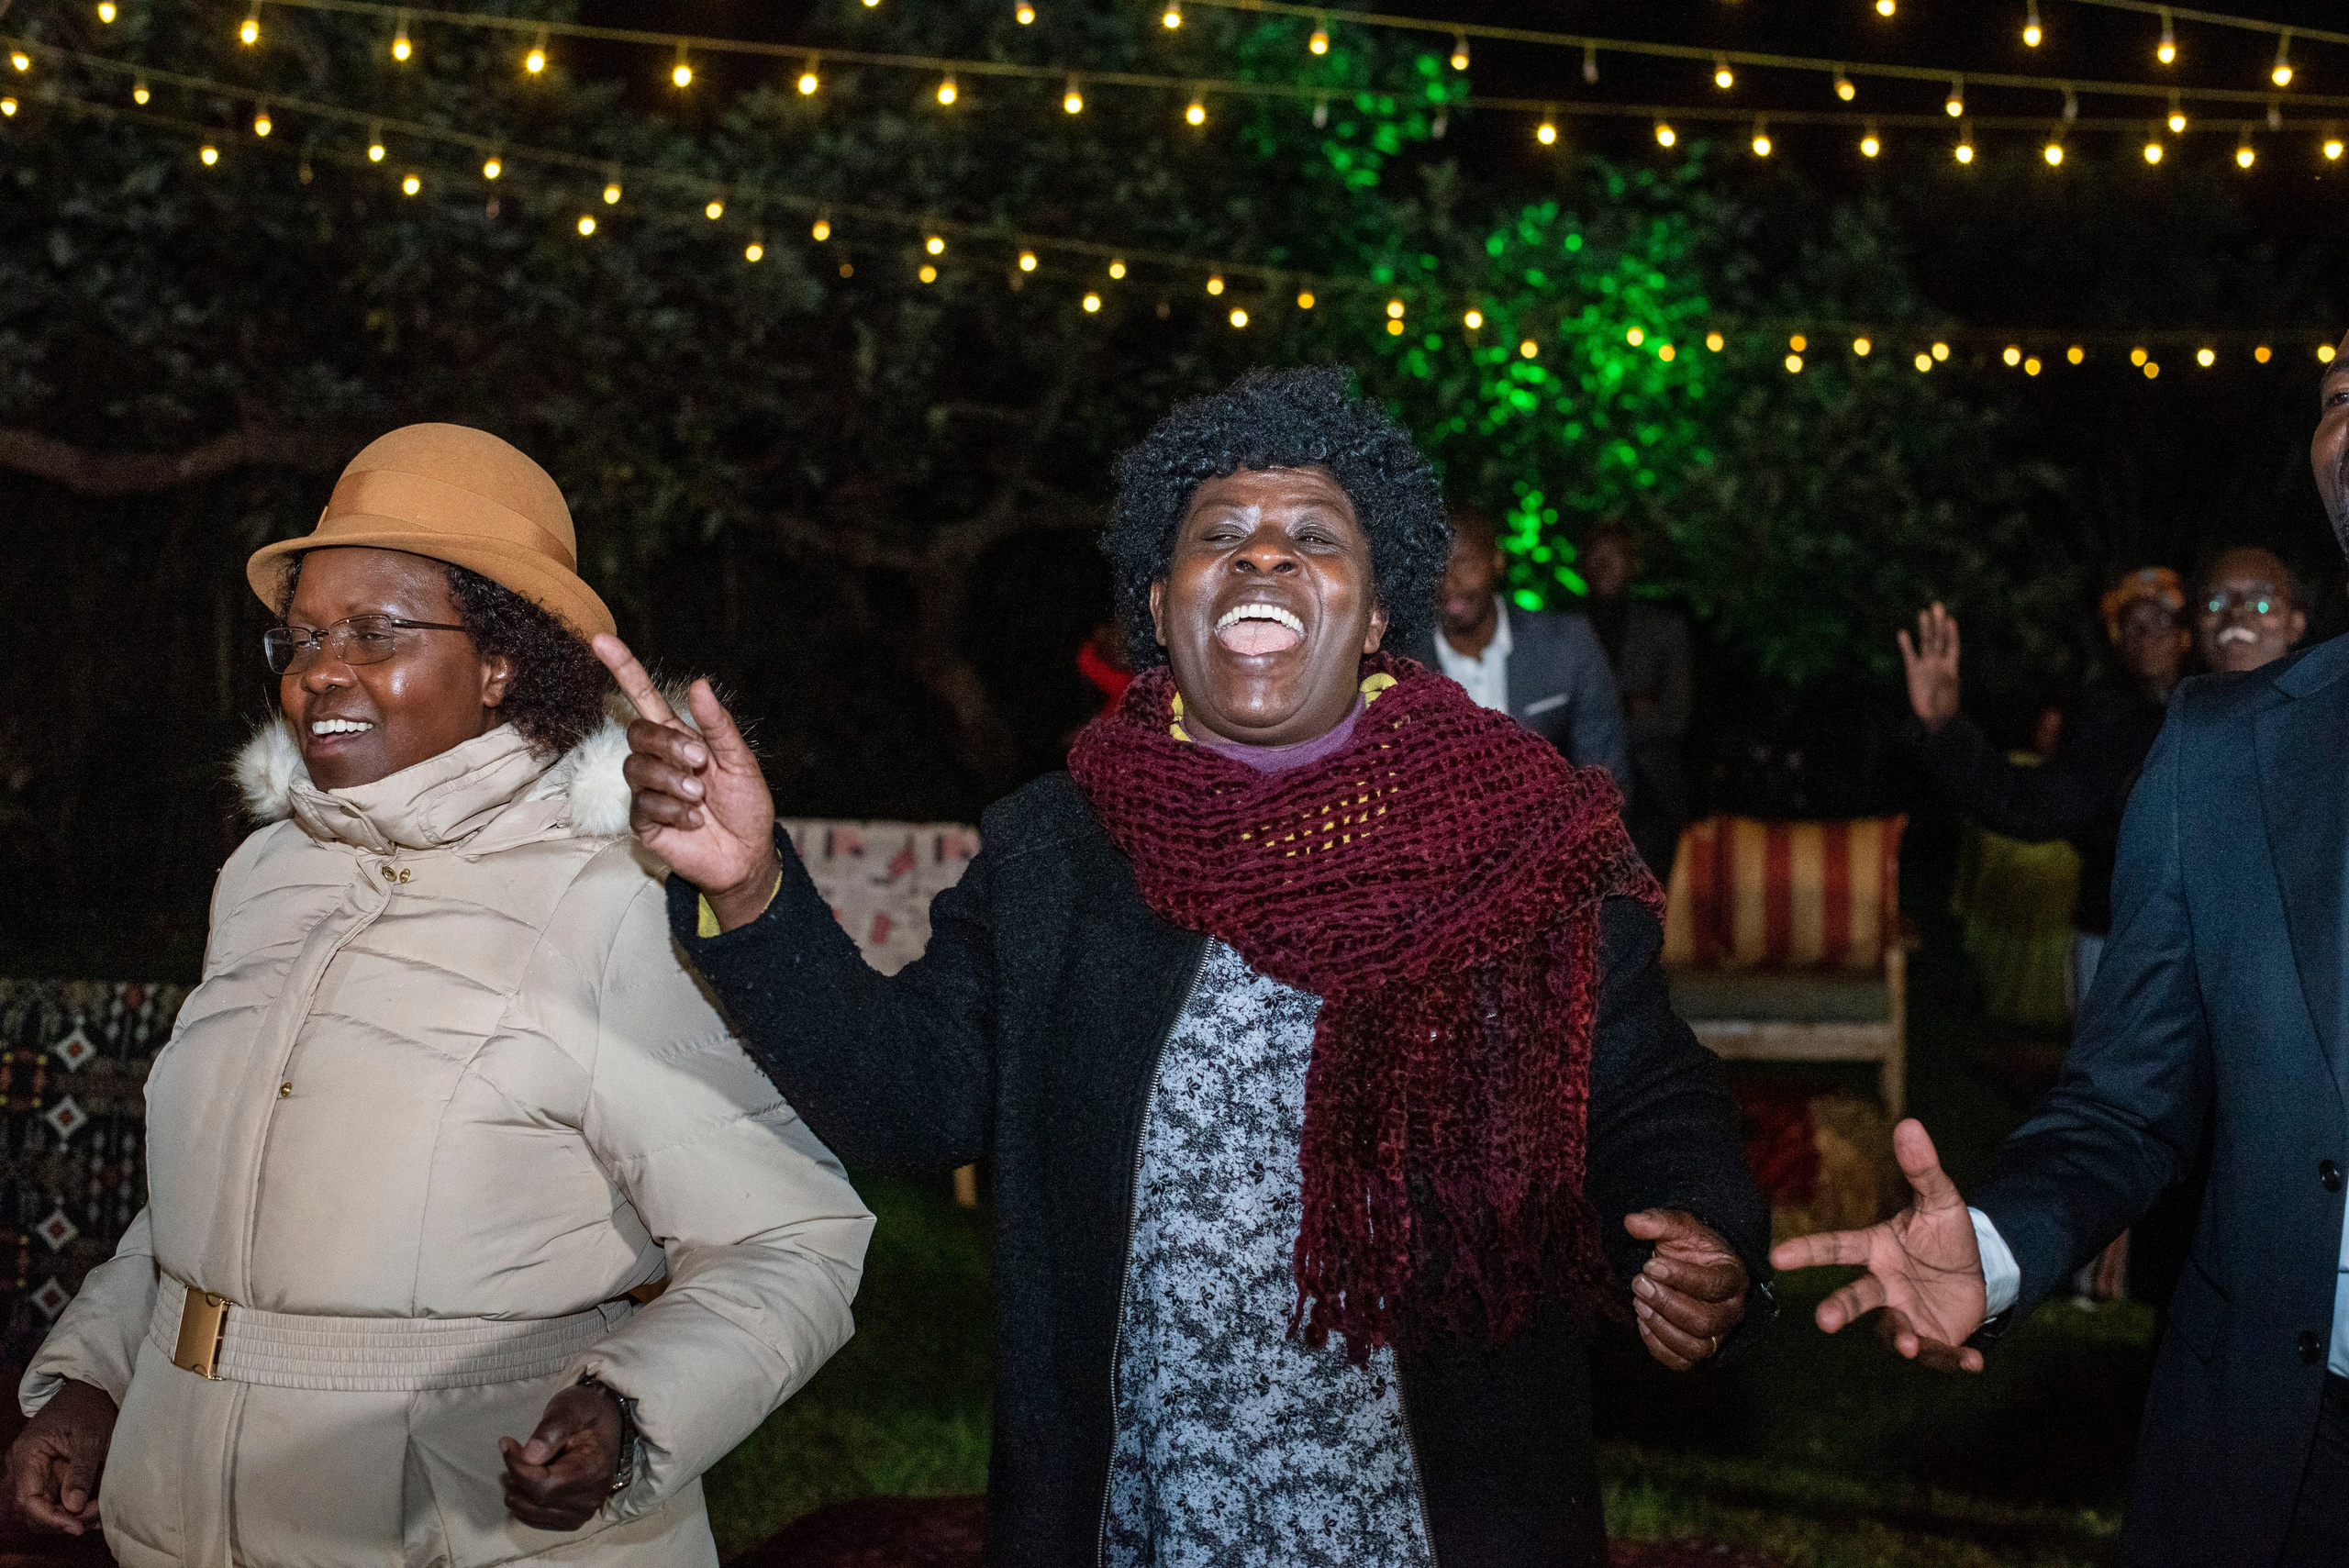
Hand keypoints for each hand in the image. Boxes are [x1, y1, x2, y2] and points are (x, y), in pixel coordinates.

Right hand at [4, 1378, 114, 1534]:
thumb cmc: (89, 1407)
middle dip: (63, 1519)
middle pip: (34, 1510)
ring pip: (46, 1509)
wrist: (91, 1389)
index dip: (49, 1518)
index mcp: (27, 1456)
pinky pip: (58, 1500)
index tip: (76, 1526)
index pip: (28, 1500)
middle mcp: (26, 1468)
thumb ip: (81, 1470)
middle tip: (95, 1516)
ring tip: (100, 1514)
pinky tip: (98, 1510)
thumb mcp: (90, 1436)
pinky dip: (76, 1508)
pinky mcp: (53, 1475)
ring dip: (72, 1517)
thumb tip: (72, 1507)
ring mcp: (38, 1473)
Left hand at [500, 1383, 624, 1531]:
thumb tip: (529, 1456)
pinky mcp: (572, 1520)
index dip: (518, 1467)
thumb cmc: (587, 1413)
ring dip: (517, 1489)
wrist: (607, 1426)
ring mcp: (582, 1513)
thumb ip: (552, 1429)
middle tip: (514, 1450)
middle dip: (516, 1476)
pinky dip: (523, 1501)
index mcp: (594, 1471)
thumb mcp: (571, 1408)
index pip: (544, 1485)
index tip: (506, 1443)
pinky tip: (528, 1480)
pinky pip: (534, 1519)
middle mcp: (590, 1499)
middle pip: (535, 1500)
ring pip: (531, 1512)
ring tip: (522, 1464)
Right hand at [591, 634, 778, 926]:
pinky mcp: (643, 821)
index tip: (601, 640)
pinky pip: (643, 805)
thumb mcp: (741, 762)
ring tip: (700, 798)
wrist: (746, 855)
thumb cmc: (746, 806)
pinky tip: (694, 821)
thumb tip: (701, 685)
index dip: (623, 669)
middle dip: (668, 745)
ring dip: (672, 781)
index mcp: (681, 737)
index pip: (643, 698)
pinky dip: (673, 811)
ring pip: (636, 769)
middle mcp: (659, 759)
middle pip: (637, 732)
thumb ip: (718, 726)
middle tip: (700, 764)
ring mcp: (648, 790)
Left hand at [1624, 1209, 1748, 1370]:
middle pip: (1705, 1322)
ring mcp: (1718, 1334)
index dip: (1681, 1277)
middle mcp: (1731, 1310)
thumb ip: (1658, 1222)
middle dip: (1666, 1304)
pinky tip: (1642, 1322)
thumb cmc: (1690, 1247)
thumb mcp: (1679, 1227)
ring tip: (1639, 1303)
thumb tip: (1632, 1222)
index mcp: (1733, 1276)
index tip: (1650, 1265)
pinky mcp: (1700, 1349)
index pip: (1714, 1285)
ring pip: (1697, 1347)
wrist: (1693, 1266)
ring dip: (1662, 1327)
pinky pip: (1682, 1362)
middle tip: (1639, 1284)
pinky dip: (1659, 1347)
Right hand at [1769, 1119, 1988, 1372]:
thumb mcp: (1941, 1201)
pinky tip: (1973, 1363)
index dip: (1808, 1252)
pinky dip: (1952, 1359)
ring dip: (1898, 1338)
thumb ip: (1923, 1169)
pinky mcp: (1932, 1339)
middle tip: (1824, 1320)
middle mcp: (1884, 1286)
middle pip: (1856, 1297)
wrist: (1978, 1274)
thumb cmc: (1947, 1236)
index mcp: (1877, 1250)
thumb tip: (1909, 1123)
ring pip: (1892, 1330)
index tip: (1778, 1258)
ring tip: (1908, 1345)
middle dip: (1839, 1308)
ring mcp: (1906, 1315)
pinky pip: (1938, 1353)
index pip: (1838, 1248)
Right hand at [1895, 604, 1961, 731]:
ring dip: (1925, 628)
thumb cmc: (1946, 706)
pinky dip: (1906, 644)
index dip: (1951, 633)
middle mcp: (1938, 662)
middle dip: (1938, 623)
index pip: (1951, 645)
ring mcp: (1925, 665)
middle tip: (1937, 606)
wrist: (1934, 718)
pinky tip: (1902, 633)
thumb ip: (1945, 680)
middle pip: (1938, 638)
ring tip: (1923, 613)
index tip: (1950, 620)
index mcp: (1951, 666)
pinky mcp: (1913, 671)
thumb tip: (1941, 671)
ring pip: (1925, 643)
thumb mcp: (1949, 693)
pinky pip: (1910, 655)